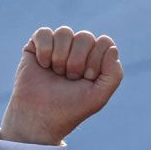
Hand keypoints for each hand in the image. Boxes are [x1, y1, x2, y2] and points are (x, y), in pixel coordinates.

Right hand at [0, 26, 123, 144]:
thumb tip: (112, 47)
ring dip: (61, 56)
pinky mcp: (37, 46)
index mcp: (96, 59)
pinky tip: (43, 65)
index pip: (104, 43)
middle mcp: (78, 50)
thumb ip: (113, 74)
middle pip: (85, 36)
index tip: (87, 79)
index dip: (96, 61)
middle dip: (78, 61)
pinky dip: (45, 50)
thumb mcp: (99, 96)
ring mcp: (58, 47)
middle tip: (70, 78)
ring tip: (57, 73)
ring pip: (65, 32)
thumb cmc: (71, 108)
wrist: (40, 116)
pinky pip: (44, 32)